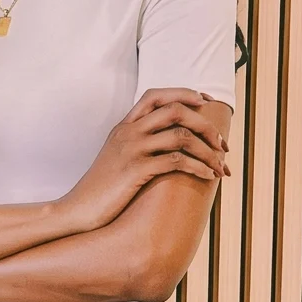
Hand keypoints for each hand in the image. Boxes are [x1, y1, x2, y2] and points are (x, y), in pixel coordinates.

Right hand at [56, 88, 229, 234]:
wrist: (79, 208)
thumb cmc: (103, 187)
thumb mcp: (117, 156)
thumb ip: (137, 142)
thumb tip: (167, 141)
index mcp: (124, 126)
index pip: (156, 95)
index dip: (184, 93)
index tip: (206, 102)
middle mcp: (128, 132)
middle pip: (175, 109)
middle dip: (206, 124)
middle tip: (221, 143)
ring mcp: (131, 150)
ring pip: (181, 135)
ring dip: (208, 150)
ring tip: (220, 165)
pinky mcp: (136, 170)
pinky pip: (176, 161)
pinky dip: (199, 167)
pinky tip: (207, 176)